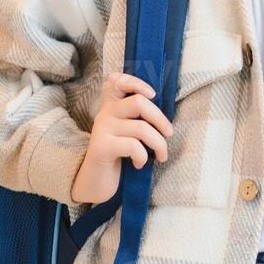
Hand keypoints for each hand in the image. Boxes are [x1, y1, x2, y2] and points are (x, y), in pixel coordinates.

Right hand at [70, 71, 174, 204]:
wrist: (94, 182)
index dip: (136, 82)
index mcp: (111, 106)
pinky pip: (133, 146)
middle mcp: (105, 113)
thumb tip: (164, 116)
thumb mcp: (127, 132)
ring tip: (160, 156)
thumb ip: (137, 118)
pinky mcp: (102, 147)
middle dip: (161, 119)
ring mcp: (102, 129)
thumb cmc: (117, 156)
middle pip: (139, 102)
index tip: (152, 95)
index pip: (117, 80)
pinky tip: (139, 164)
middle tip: (169, 134)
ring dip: (159, 144)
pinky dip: (143, 157)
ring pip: (142, 128)